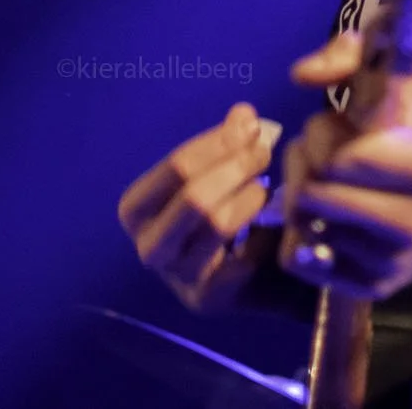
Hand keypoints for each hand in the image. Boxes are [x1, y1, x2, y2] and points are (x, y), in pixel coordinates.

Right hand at [118, 102, 282, 313]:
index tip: (251, 127)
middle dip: (236, 167)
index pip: (176, 167)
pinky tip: (273, 213)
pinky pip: (240, 257)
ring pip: (216, 225)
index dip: (218, 143)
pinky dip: (261, 229)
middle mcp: (147, 246)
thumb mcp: (220, 172)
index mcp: (137, 209)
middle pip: (194, 197)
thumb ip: (228, 143)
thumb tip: (244, 114)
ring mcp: (177, 276)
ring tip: (266, 181)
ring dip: (249, 195)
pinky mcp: (207, 298)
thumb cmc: (225, 212)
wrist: (255, 276)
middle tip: (264, 152)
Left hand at [278, 33, 411, 299]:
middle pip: (315, 190)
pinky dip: (300, 230)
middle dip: (305, 158)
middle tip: (320, 146)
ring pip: (303, 222)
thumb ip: (354, 55)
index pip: (343, 158)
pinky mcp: (370, 287)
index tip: (339, 120)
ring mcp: (390, 261)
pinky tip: (323, 211)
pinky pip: (301, 258)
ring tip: (322, 174)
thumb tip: (300, 74)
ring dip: (300, 189)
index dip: (325, 132)